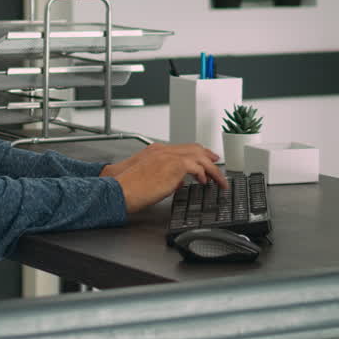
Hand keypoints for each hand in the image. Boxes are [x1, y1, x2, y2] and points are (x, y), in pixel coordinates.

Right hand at [101, 142, 226, 212]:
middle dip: (209, 157)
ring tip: (218, 180)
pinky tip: (205, 181)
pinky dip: (204, 173)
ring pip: (199, 156)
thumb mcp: (149, 178)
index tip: (206, 160)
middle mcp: (164, 150)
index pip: (183, 148)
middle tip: (218, 165)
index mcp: (156, 150)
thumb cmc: (129, 188)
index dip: (198, 154)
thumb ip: (165, 177)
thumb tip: (178, 182)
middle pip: (194, 149)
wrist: (119, 190)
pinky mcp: (173, 166)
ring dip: (211, 169)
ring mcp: (169, 156)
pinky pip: (197, 166)